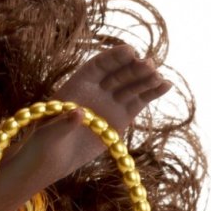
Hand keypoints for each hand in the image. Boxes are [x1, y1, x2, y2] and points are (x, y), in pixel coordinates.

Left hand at [43, 44, 172, 168]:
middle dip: (134, 68)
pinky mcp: (121, 117)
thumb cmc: (44, 142)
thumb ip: (63, 122)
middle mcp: (97, 89)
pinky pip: (139, 101)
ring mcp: (111, 101)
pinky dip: (152, 93)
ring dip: (147, 80)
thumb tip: (78, 114)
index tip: (129, 51)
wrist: (53, 159)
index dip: (113, 57)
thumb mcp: (48, 132)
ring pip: (132, 86)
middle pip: (119, 73)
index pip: (99, 65)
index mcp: (78, 84)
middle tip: (150, 65)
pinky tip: (166, 85)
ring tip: (160, 78)